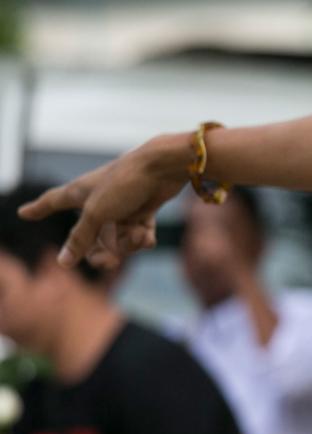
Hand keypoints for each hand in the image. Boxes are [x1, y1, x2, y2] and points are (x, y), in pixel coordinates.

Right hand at [19, 134, 191, 269]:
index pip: (53, 202)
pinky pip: (138, 236)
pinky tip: (147, 233)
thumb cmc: (125, 184)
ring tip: (138, 233)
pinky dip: (143, 237)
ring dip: (129, 243)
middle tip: (109, 263)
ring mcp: (121, 207)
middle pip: (91, 238)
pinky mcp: (143, 211)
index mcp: (79, 193)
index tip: (24, 213)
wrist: (163, 168)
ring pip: (118, 240)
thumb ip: (81, 238)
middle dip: (101, 253)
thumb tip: (63, 262)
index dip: (38, 208)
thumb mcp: (97, 213)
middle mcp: (98, 201)